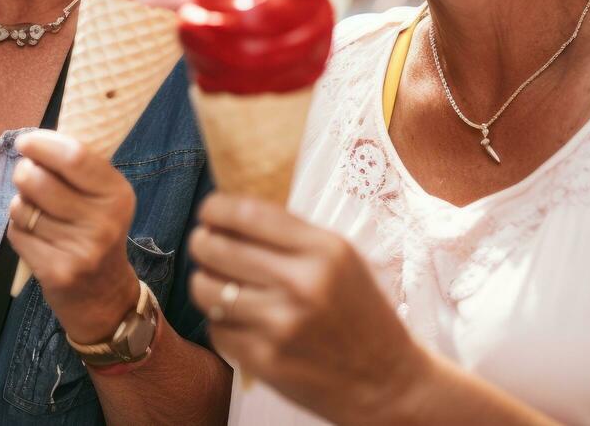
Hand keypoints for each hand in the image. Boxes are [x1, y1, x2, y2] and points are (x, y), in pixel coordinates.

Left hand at [6, 130, 140, 343]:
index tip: (26, 142)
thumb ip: (77, 170)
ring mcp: (80, 250)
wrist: (104, 295)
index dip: (42, 144)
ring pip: (22, 208)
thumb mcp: (104, 198)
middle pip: (39, 180)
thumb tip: (33, 142)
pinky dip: (18, 230)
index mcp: (117, 195)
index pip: (74, 156)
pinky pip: (17, 234)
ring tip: (35, 212)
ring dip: (20, 205)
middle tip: (26, 175)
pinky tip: (35, 236)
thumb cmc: (97, 232)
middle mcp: (103, 222)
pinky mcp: (56, 272)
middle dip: (23, 172)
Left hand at [187, 193, 429, 424]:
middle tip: (204, 244)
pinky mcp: (265, 360)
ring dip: (203, 283)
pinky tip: (237, 320)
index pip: (248, 214)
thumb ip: (293, 235)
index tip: (209, 212)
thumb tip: (232, 214)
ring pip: (208, 290)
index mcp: (324, 250)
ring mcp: (281, 324)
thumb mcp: (342, 259)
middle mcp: (302, 284)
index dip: (216, 208)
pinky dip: (220, 322)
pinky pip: (217, 329)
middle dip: (202, 243)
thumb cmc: (361, 313)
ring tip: (213, 282)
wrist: (387, 381)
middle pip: (218, 249)